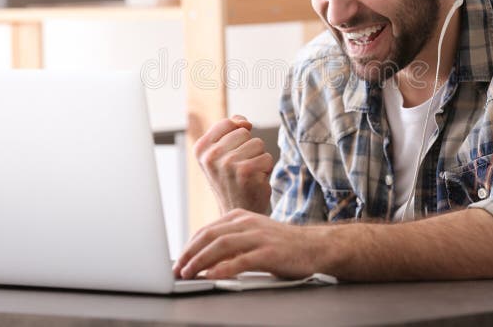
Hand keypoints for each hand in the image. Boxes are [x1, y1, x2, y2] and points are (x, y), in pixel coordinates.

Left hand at [173, 209, 325, 279]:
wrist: (315, 246)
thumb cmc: (282, 245)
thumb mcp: (253, 235)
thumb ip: (232, 241)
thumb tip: (203, 257)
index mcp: (241, 217)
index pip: (207, 230)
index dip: (189, 245)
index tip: (178, 260)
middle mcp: (248, 223)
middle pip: (210, 235)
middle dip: (189, 253)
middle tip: (177, 268)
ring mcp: (259, 236)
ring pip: (221, 245)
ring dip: (201, 260)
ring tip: (189, 273)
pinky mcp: (269, 252)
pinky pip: (242, 260)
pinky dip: (224, 268)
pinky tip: (212, 275)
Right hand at [194, 115, 273, 214]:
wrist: (238, 211)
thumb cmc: (232, 179)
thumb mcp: (222, 152)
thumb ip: (230, 129)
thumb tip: (245, 122)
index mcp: (201, 149)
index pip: (228, 123)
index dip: (237, 137)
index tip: (231, 155)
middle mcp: (211, 156)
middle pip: (244, 132)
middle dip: (248, 148)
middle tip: (240, 168)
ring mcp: (227, 164)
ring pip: (257, 144)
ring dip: (258, 158)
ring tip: (248, 174)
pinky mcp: (246, 172)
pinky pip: (267, 157)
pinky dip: (266, 169)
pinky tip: (255, 181)